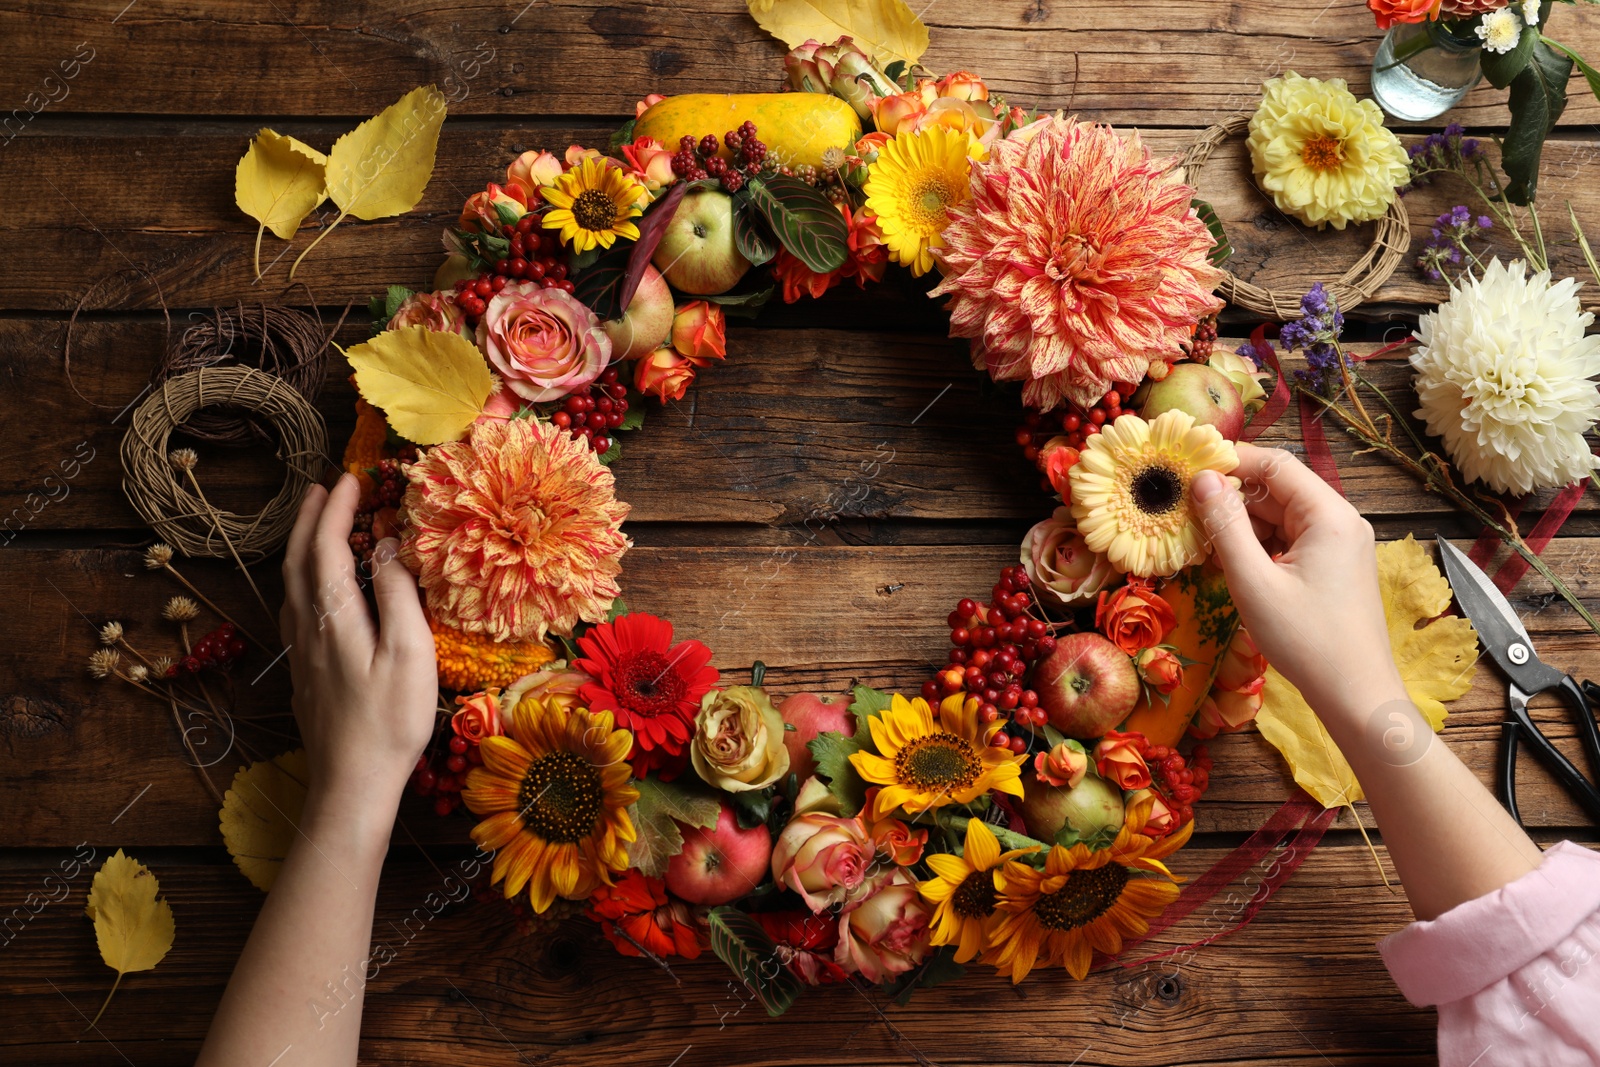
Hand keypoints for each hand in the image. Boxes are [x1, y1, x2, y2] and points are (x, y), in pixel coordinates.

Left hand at [280, 473, 437, 813]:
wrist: (350, 782)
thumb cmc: (390, 720)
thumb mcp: (409, 652)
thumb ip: (399, 594)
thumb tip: (390, 545)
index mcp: (335, 614)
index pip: (328, 546)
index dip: (337, 510)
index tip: (351, 479)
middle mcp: (309, 625)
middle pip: (300, 559)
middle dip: (311, 519)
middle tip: (324, 487)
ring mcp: (302, 650)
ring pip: (291, 583)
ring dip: (302, 545)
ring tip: (315, 523)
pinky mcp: (304, 671)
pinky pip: (295, 606)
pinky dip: (302, 578)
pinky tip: (313, 586)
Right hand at [1191, 445, 1403, 724]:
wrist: (1355, 694)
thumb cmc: (1306, 639)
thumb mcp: (1254, 582)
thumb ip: (1226, 526)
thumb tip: (1202, 481)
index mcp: (1329, 515)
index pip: (1276, 465)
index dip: (1232, 460)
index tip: (1189, 468)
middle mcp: (1340, 521)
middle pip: (1279, 489)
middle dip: (1233, 495)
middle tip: (1186, 507)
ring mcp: (1339, 545)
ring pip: (1282, 516)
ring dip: (1242, 523)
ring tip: (1201, 538)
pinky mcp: (1333, 567)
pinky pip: (1290, 540)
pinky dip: (1258, 545)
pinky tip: (1228, 560)